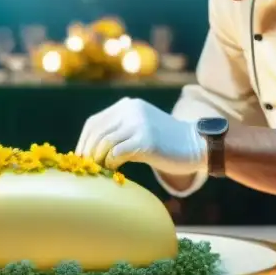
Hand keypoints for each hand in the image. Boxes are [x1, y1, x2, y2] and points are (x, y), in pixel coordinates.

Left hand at [75, 98, 206, 174]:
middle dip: (88, 152)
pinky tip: (114, 169)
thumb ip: (119, 130)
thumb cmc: (165, 142)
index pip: (94, 122)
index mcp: (127, 105)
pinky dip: (110, 163)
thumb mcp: (140, 127)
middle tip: (86, 167)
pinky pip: (117, 153)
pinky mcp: (145, 140)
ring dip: (98, 159)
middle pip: (97, 133)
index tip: (80, 157)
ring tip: (99, 169)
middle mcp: (131, 110)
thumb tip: (90, 149)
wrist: (194, 144)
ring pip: (105, 143)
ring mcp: (138, 124)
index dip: (84, 141)